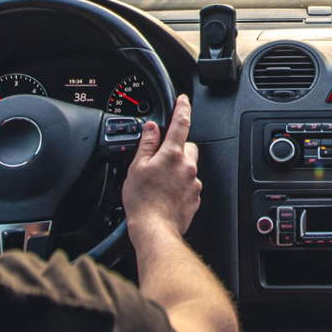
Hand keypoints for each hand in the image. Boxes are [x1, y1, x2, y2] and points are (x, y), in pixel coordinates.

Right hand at [123, 95, 200, 239]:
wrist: (155, 230)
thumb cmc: (143, 202)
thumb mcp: (137, 167)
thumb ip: (146, 144)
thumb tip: (151, 128)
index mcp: (172, 154)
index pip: (181, 123)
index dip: (182, 108)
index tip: (183, 100)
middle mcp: (187, 166)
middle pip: (187, 146)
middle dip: (176, 148)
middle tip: (160, 159)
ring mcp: (193, 183)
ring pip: (188, 167)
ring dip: (178, 168)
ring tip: (160, 181)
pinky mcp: (195, 198)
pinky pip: (189, 184)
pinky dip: (180, 185)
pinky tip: (166, 194)